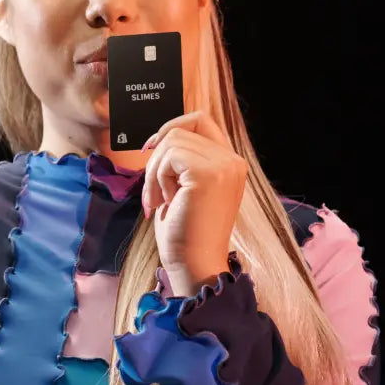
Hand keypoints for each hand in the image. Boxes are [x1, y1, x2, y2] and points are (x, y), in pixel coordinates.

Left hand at [141, 111, 247, 295]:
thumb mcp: (185, 187)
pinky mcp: (208, 174)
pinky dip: (158, 179)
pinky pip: (169, 156)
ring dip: (155, 173)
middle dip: (157, 159)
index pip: (200, 120)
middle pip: (180, 130)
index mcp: (230, 163)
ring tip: (160, 202)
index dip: (172, 126)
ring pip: (171, 141)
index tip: (151, 149)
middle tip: (153, 193)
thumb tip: (159, 136)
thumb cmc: (185, 232)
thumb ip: (183, 160)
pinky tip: (166, 203)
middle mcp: (233, 161)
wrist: (194, 264)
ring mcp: (224, 166)